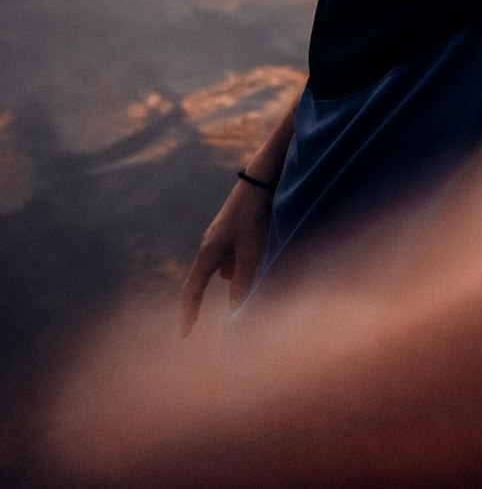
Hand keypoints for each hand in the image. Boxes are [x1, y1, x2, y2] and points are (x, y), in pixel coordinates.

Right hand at [179, 177, 273, 336]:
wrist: (260, 182)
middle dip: (223, 290)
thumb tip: (234, 310)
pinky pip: (235, 255)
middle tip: (234, 306)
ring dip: (240, 271)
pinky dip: (245, 259)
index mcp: (208, 253)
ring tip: (258, 260)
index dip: (188, 313)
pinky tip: (260, 249)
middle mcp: (209, 247)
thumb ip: (242, 282)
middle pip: (207, 280)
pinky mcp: (231, 232)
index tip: (184, 335)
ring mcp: (219, 239)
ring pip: (227, 267)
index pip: (193, 290)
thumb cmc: (253, 218)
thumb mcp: (250, 253)